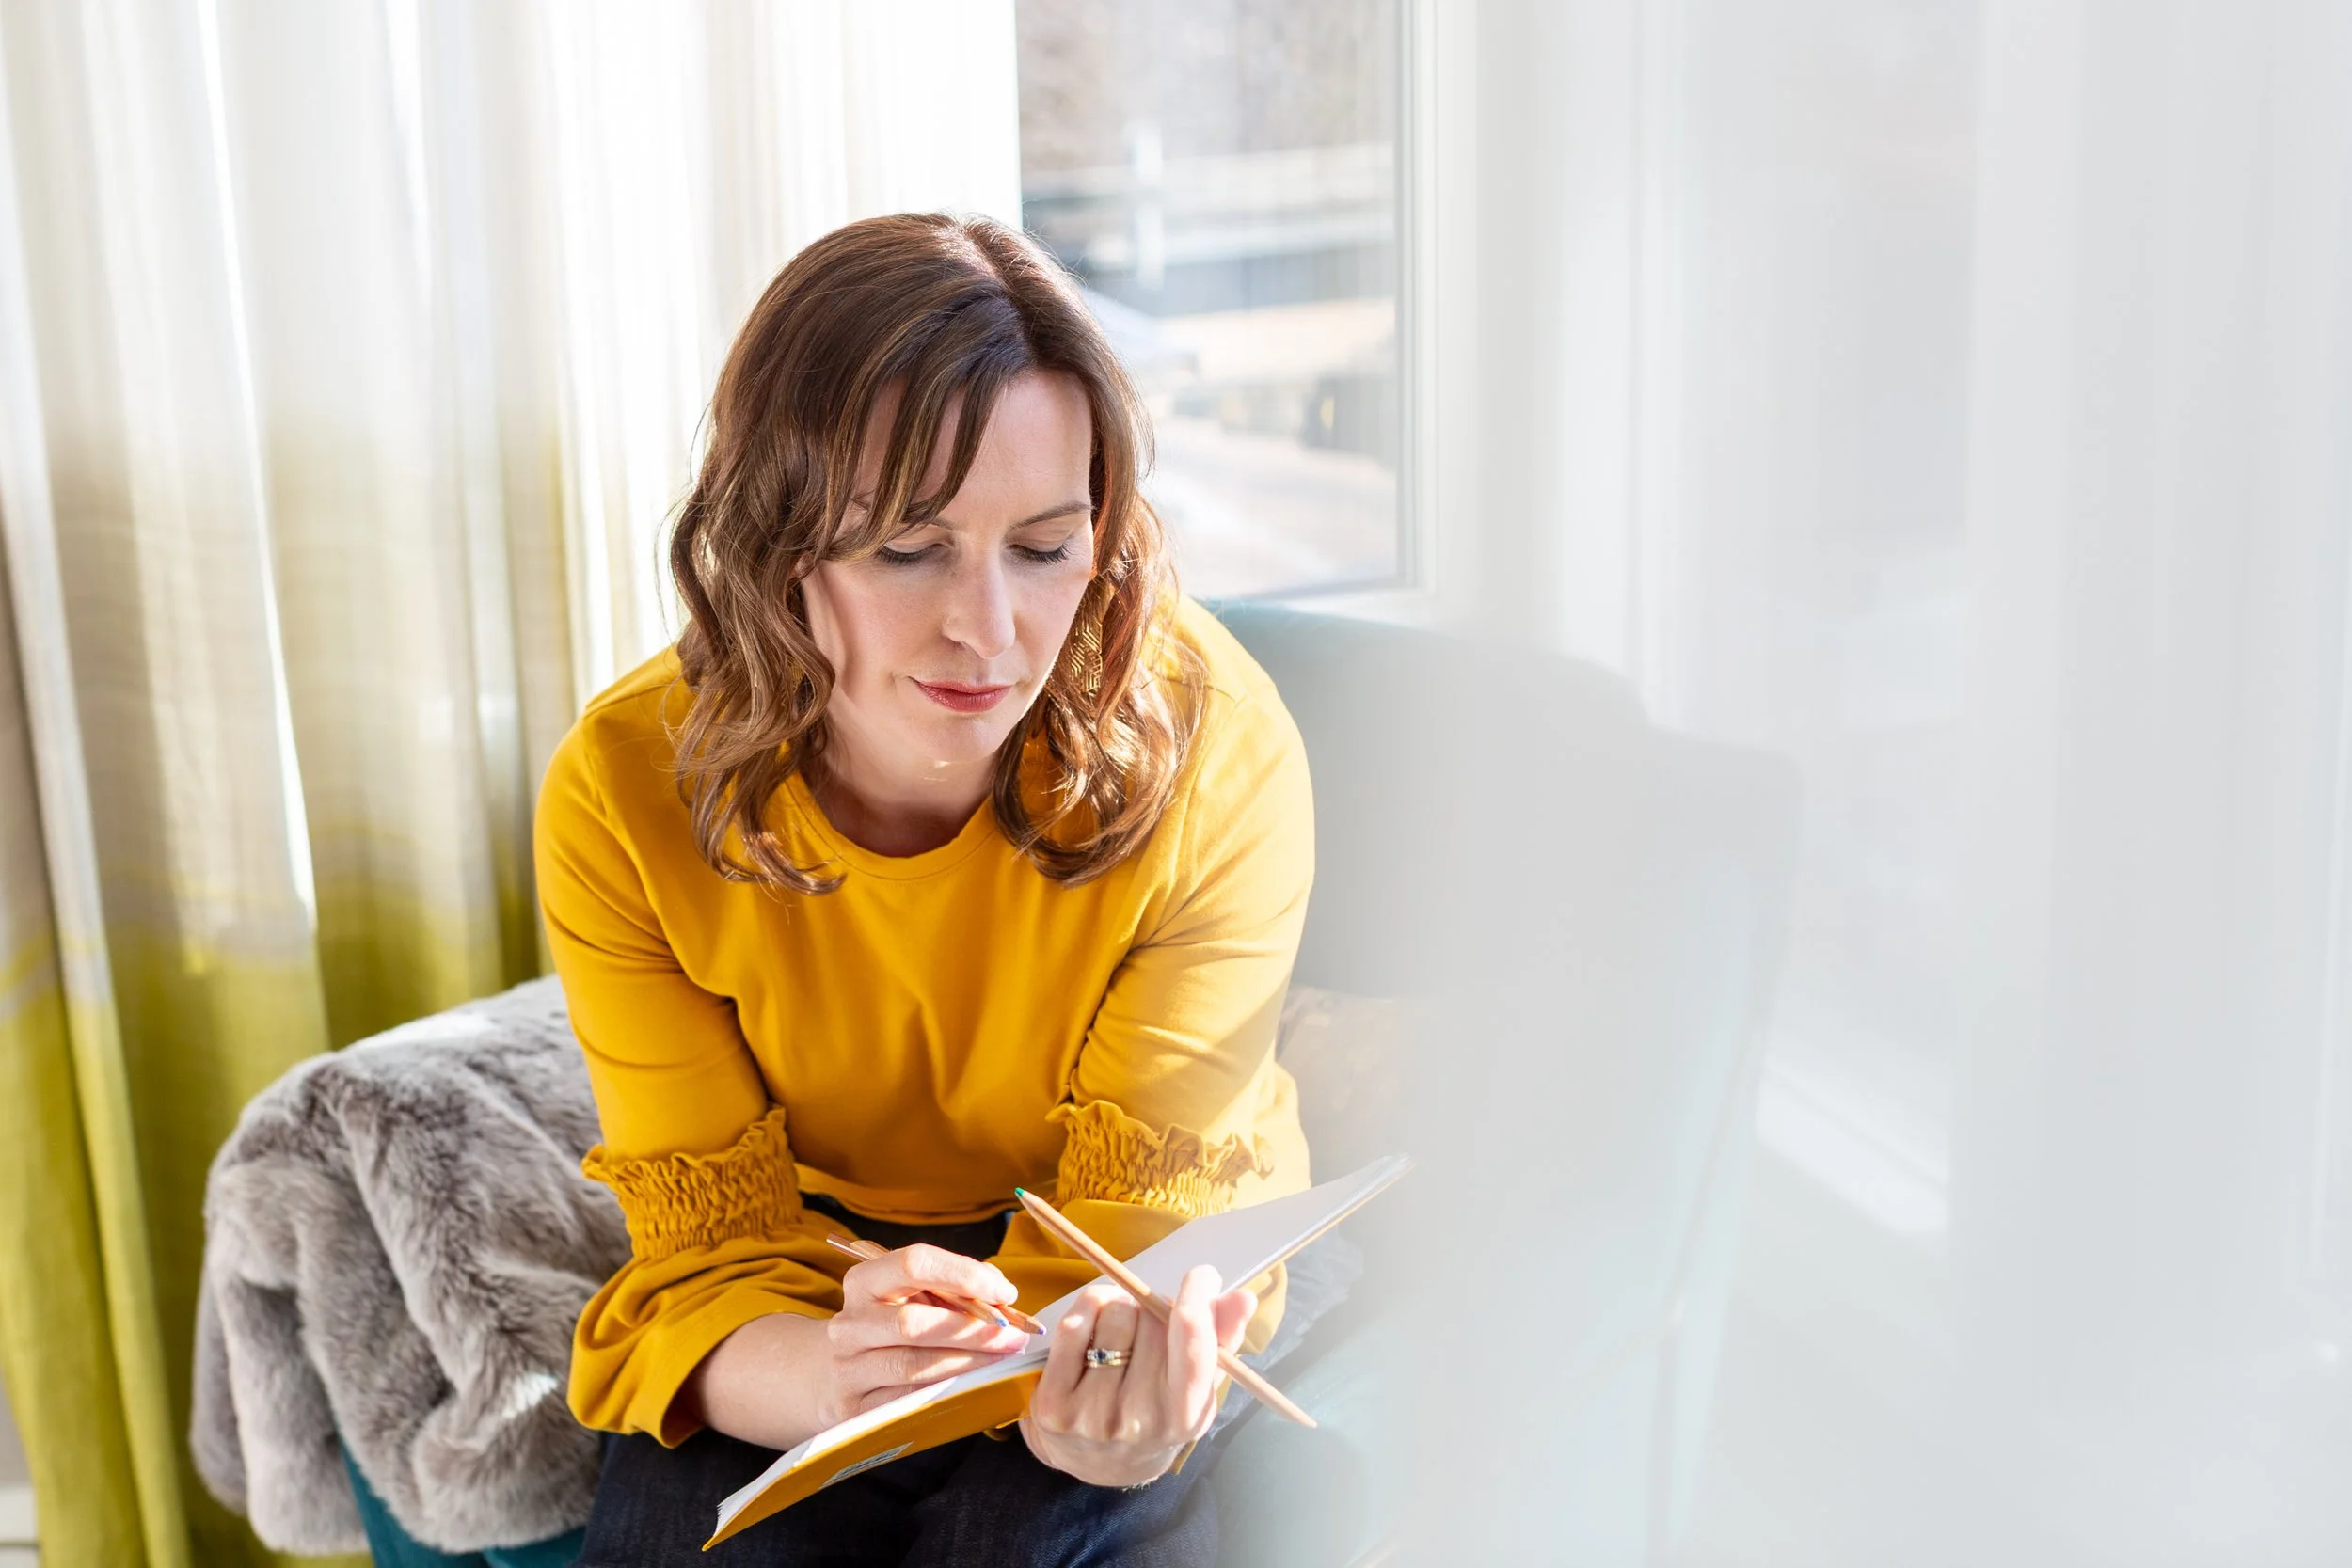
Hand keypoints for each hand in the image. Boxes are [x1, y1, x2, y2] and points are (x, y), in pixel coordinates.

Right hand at [818, 1244, 1032, 1424]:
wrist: (834, 1374)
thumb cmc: (892, 1327)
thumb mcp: (914, 1296)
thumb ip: (956, 1287)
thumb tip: (1000, 1293)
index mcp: (865, 1282)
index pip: (913, 1263)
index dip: (963, 1274)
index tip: (1004, 1292)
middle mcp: (850, 1323)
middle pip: (913, 1322)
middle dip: (972, 1329)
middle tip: (1013, 1337)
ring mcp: (849, 1368)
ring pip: (914, 1365)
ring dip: (967, 1362)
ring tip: (1002, 1359)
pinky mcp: (856, 1408)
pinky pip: (908, 1400)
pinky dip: (947, 1390)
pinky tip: (974, 1384)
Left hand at [1019, 1265, 1255, 1487]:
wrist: (1101, 1459)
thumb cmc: (1160, 1409)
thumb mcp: (1198, 1383)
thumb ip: (1222, 1337)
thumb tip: (1243, 1297)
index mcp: (1183, 1415)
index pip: (1192, 1343)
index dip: (1197, 1298)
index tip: (1203, 1277)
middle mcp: (1137, 1420)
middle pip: (1150, 1319)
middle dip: (1155, 1309)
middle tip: (1152, 1327)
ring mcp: (1091, 1415)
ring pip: (1113, 1314)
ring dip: (1120, 1306)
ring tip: (1123, 1332)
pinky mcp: (1053, 1406)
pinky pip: (1072, 1326)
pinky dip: (1087, 1311)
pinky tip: (1094, 1327)